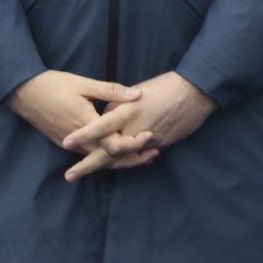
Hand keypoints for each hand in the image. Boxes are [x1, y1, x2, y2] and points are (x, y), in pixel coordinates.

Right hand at [8, 70, 159, 179]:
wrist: (25, 93)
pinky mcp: (66, 143)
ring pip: (98, 159)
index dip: (133, 143)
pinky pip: (89, 154)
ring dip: (120, 159)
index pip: (113, 143)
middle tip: (153, 154)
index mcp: (85, 124)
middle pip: (108, 157)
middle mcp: (78, 141)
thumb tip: (137, 94)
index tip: (150, 136)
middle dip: (132, 158)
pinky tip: (119, 151)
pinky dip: (106, 155)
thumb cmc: (54, 85)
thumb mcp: (85, 84)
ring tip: (143, 156)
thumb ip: (112, 91)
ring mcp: (70, 144)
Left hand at [61, 71, 215, 181]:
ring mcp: (147, 141)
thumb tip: (106, 116)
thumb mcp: (137, 91)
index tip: (66, 142)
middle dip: (86, 166)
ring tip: (89, 172)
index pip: (99, 127)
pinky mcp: (160, 145)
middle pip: (107, 152)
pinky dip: (129, 160)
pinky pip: (140, 156)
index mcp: (127, 111)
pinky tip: (120, 163)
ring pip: (123, 159)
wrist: (196, 93)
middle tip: (69, 176)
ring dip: (106, 166)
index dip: (83, 136)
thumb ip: (119, 105)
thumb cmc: (166, 86)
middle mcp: (134, 129)